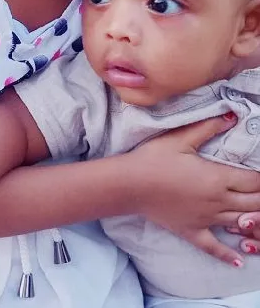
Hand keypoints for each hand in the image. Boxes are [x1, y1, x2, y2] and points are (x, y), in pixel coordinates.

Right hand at [131, 114, 259, 266]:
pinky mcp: (192, 232)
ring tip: (259, 218)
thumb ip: (208, 127)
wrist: (130, 184)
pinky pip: (214, 247)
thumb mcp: (182, 138)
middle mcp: (217, 202)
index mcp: (217, 178)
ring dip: (254, 222)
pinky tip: (239, 261)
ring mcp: (206, 220)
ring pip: (239, 224)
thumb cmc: (154, 158)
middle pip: (253, 204)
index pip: (253, 181)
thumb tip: (231, 116)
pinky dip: (228, 255)